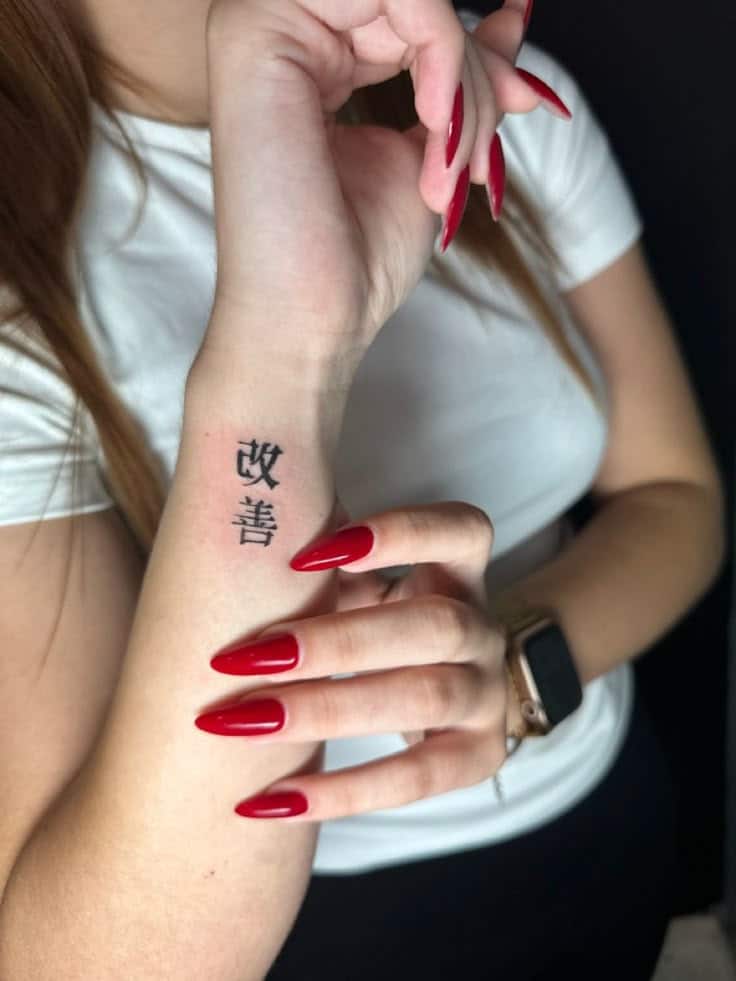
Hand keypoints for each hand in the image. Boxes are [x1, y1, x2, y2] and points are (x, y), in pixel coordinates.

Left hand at [195, 501, 523, 819]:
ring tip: (243, 722)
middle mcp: (482, 626)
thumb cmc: (365, 620)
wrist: (417, 691)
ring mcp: (488, 692)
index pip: (459, 531)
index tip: (306, 554)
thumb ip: (321, 561)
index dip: (398, 535)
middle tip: (244, 659)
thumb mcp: (351, 583)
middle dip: (334, 643)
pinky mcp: (479, 756)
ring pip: (426, 696)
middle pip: (432, 626)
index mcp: (457, 569)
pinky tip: (271, 800)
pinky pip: (417, 778)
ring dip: (327, 709)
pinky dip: (341, 792)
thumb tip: (239, 522)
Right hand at [200, 0, 551, 373]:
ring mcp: (263, 23)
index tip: (518, 107)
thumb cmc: (358, 256)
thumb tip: (515, 12)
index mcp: (313, 55)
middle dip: (475, 73)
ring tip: (452, 159)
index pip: (415, 14)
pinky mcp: (255, 30)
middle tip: (480, 155)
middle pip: (415, 3)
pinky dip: (441, 51)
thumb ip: (464, 73)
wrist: (312, 319)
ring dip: (461, 75)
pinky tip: (434, 122)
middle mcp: (283, 31)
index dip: (477, 57)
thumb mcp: (435, 146)